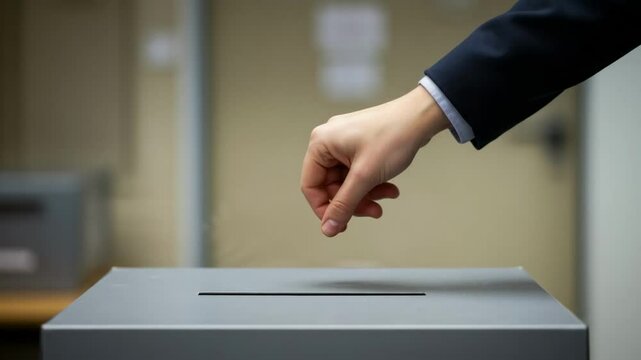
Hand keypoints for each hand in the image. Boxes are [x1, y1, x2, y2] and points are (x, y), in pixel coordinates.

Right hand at [301, 86, 449, 236]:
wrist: (421, 117)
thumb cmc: (393, 136)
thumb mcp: (365, 176)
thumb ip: (344, 204)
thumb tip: (328, 228)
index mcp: (321, 144)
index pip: (310, 186)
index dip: (324, 208)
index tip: (340, 224)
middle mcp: (329, 142)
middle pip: (331, 186)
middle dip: (353, 201)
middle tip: (372, 211)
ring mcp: (345, 144)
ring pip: (347, 182)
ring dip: (366, 195)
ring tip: (387, 197)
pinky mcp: (360, 146)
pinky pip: (358, 173)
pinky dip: (373, 184)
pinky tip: (390, 188)